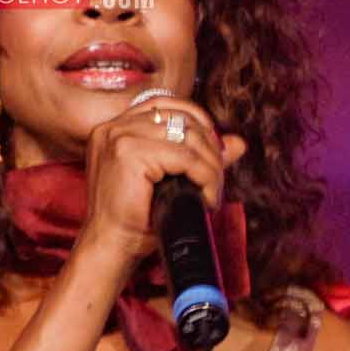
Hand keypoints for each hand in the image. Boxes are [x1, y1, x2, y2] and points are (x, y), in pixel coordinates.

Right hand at [75, 94, 248, 270]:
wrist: (111, 246)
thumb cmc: (136, 218)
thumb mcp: (170, 179)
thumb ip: (200, 156)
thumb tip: (238, 143)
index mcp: (117, 127)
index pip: (166, 104)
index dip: (198, 121)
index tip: (214, 150)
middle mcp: (115, 126)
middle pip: (182, 119)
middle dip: (210, 148)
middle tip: (216, 179)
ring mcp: (120, 136)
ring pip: (188, 138)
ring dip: (210, 166)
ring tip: (212, 192)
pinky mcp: (129, 153)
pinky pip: (186, 157)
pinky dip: (205, 177)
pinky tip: (205, 198)